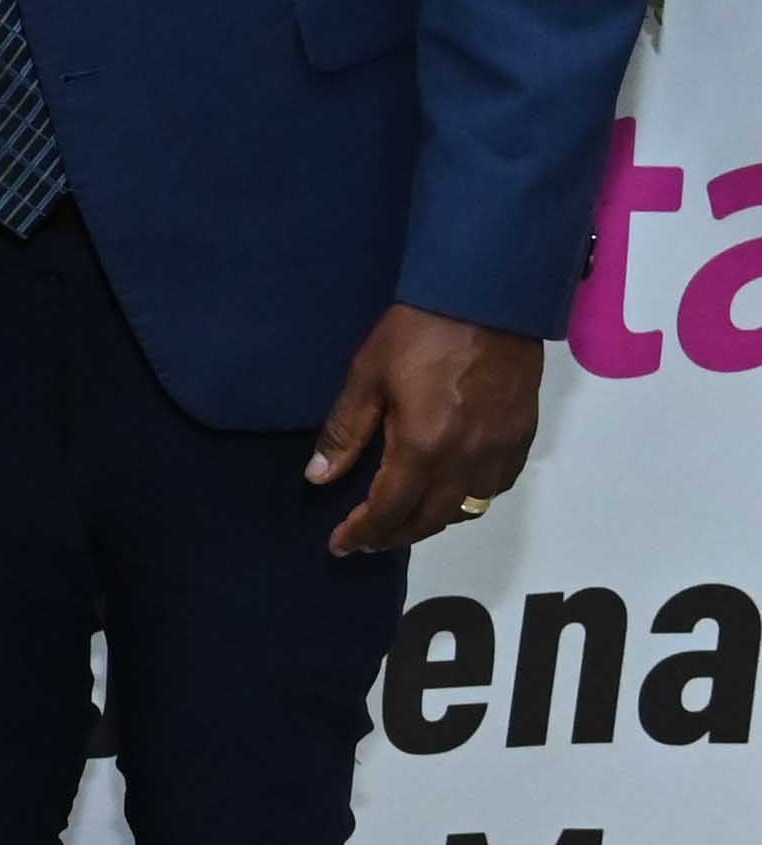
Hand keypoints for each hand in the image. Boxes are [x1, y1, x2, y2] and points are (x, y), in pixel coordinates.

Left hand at [308, 307, 543, 555]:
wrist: (488, 299)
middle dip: (394, 535)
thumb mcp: (367, 377)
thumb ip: (345, 433)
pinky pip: (497, 485)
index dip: (363, 533)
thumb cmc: (418, 332)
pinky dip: (470, 497)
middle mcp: (467, 460)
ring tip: (404, 516)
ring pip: (468, 509)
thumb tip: (319, 477)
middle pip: (430, 520)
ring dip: (433, 520)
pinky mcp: (523, 436)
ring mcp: (501, 450)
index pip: (390, 510)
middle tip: (367, 539)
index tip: (340, 545)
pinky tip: (450, 488)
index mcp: (424, 447)